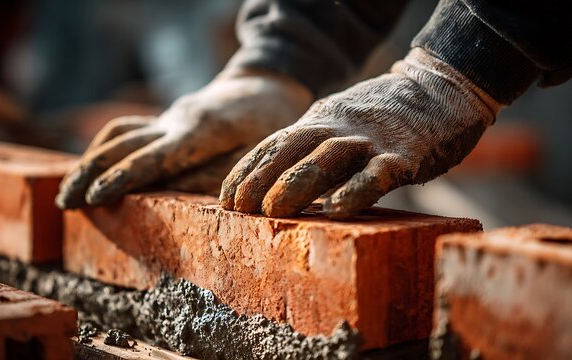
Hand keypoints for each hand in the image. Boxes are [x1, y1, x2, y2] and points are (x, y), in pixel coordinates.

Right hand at [55, 68, 312, 208]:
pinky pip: (126, 130)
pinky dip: (103, 148)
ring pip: (117, 134)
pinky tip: (89, 168)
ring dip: (88, 162)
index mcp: (200, 131)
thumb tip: (177, 197)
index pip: (153, 157)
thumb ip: (218, 174)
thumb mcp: (258, 151)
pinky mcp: (165, 121)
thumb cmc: (270, 124)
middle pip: (122, 144)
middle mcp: (176, 121)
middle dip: (90, 174)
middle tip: (64, 203)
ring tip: (67, 192)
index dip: (122, 179)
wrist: (264, 87)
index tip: (94, 198)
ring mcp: (167, 118)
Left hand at [219, 48, 502, 218]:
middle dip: (260, 179)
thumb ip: (311, 150)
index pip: (273, 146)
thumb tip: (278, 186)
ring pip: (326, 158)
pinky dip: (357, 190)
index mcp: (318, 122)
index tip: (225, 199)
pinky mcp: (405, 154)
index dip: (247, 172)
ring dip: (296, 183)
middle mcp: (337, 127)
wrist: (441, 89)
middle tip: (237, 208)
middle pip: (291, 150)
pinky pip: (378, 172)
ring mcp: (370, 140)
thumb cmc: (383, 117)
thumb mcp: (337, 124)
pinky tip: (338, 210)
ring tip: (272, 211)